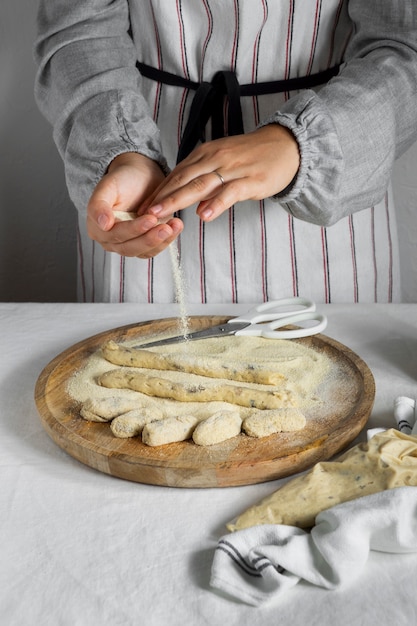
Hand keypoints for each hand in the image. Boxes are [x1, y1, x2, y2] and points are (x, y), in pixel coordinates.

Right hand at [87, 152, 182, 257]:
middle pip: (130, 247)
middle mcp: (111, 240)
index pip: (115, 235)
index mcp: (97, 228)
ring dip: (160, 241)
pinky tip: (175, 227)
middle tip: (166, 227)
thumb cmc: (122, 179)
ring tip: (174, 225)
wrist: (139, 176)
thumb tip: (103, 224)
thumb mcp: (107, 186)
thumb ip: (99, 204)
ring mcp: (128, 243)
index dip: (133, 229)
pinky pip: (155, 248)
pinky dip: (167, 240)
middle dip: (149, 238)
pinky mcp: (144, 244)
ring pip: (144, 251)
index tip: (150, 219)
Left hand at [141, 124, 299, 221]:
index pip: (177, 174)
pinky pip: (230, 192)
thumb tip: (192, 204)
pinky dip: (216, 204)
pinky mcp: (250, 180)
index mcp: (206, 154)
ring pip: (200, 185)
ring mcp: (232, 169)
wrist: (285, 146)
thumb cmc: (252, 156)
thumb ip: (206, 181)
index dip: (159, 191)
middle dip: (161, 197)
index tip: (144, 207)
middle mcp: (215, 158)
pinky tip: (203, 216)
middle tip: (143, 213)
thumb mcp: (223, 163)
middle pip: (182, 179)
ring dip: (178, 200)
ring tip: (162, 214)